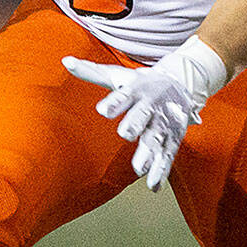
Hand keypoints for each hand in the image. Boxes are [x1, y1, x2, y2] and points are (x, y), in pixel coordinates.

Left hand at [62, 36, 228, 191]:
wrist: (180, 83)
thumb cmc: (139, 82)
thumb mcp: (117, 75)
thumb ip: (91, 72)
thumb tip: (65, 61)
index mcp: (136, 88)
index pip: (124, 95)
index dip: (114, 102)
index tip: (103, 110)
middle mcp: (151, 105)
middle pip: (143, 115)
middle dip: (135, 123)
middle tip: (125, 134)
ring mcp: (164, 122)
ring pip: (157, 137)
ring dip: (150, 152)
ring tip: (138, 168)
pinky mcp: (174, 137)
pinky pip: (168, 155)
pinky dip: (162, 170)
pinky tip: (153, 185)